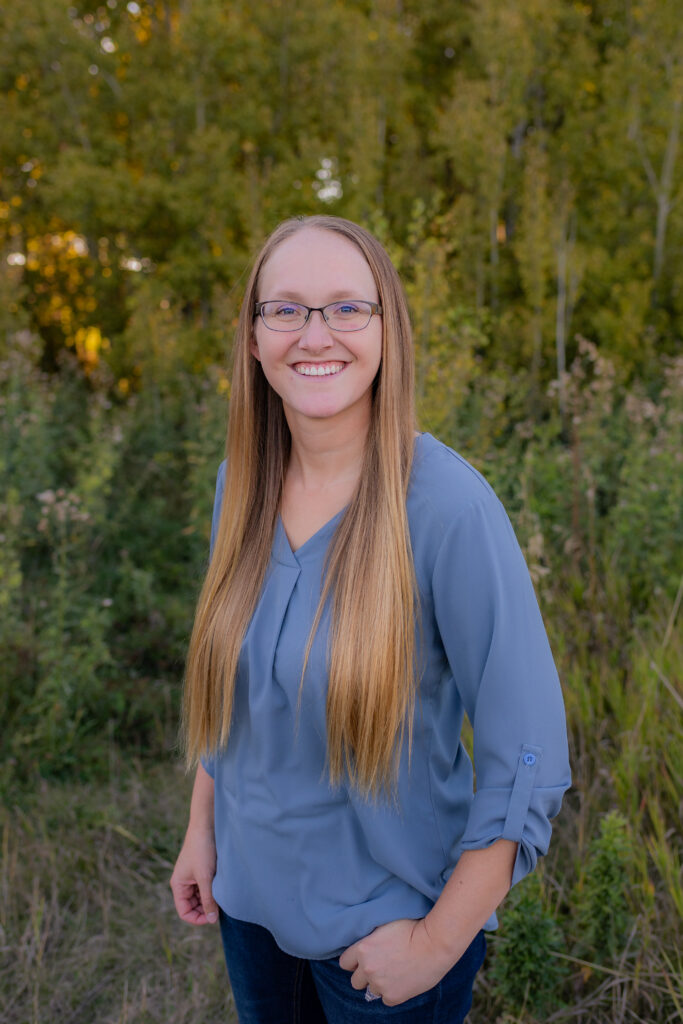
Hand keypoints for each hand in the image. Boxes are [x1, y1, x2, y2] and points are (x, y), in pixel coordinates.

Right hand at [170, 824, 218, 925]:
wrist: (206, 826)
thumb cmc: (202, 850)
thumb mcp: (205, 877)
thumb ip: (208, 899)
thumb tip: (212, 920)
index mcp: (178, 885)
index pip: (184, 912)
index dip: (197, 918)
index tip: (213, 917)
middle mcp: (184, 883)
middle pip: (193, 906)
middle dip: (206, 908)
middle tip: (221, 907)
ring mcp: (193, 877)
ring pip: (201, 897)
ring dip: (211, 898)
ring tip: (223, 895)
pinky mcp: (202, 870)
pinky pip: (206, 887)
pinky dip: (214, 889)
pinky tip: (223, 887)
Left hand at [339, 917, 453, 1005]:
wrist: (434, 944)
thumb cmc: (413, 928)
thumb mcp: (385, 924)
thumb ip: (370, 936)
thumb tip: (363, 939)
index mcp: (363, 949)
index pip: (344, 962)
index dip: (354, 961)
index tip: (362, 958)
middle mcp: (368, 968)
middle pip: (355, 981)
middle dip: (364, 975)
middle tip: (379, 966)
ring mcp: (380, 984)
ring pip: (371, 990)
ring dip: (378, 983)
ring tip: (394, 972)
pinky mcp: (393, 997)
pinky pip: (385, 998)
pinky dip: (392, 992)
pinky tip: (402, 980)